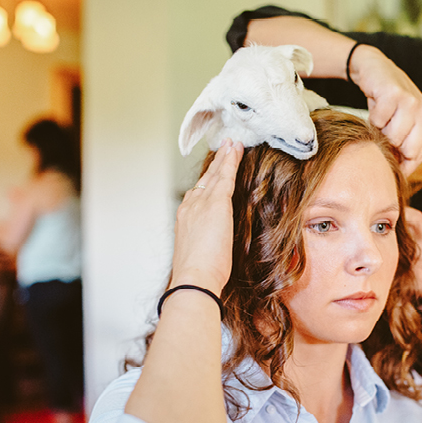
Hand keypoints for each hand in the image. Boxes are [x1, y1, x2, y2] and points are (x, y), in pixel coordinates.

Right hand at [170, 140, 243, 295]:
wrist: (193, 278)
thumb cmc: (198, 274)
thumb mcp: (200, 254)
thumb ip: (207, 242)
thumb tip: (214, 246)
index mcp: (185, 219)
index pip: (197, 194)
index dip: (208, 181)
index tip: (214, 173)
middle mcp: (189, 206)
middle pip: (205, 180)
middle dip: (216, 164)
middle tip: (225, 147)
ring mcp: (201, 203)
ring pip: (215, 174)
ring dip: (225, 157)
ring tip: (233, 144)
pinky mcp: (216, 204)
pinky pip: (225, 176)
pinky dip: (231, 161)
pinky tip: (236, 150)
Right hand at [350, 45, 421, 175]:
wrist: (375, 70)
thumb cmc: (388, 103)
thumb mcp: (404, 124)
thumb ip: (407, 148)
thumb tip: (401, 177)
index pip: (416, 157)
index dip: (400, 162)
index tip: (390, 157)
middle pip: (406, 150)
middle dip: (390, 145)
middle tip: (386, 129)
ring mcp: (412, 102)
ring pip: (392, 137)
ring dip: (380, 130)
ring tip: (383, 117)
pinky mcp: (394, 94)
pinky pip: (378, 122)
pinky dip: (372, 117)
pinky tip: (377, 106)